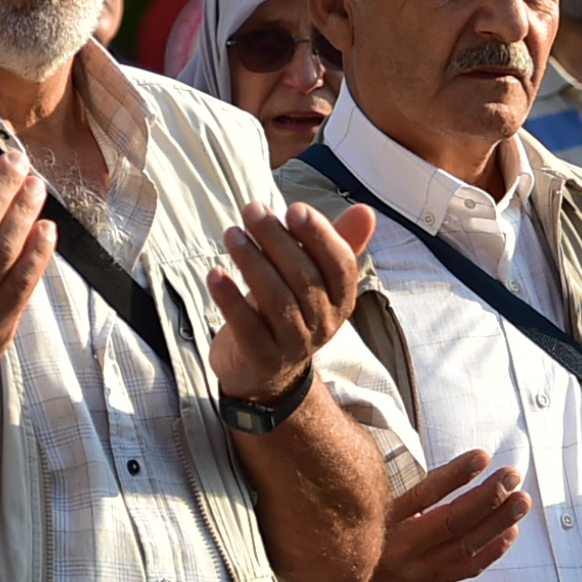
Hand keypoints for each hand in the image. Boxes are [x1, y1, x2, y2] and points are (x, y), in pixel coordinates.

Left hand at [207, 201, 375, 405]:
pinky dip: (231, 299)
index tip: (294, 209)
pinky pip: (247, 327)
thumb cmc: (290, 311)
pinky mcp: (262, 359)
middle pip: (305, 278)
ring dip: (252, 262)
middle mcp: (323, 323)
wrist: (265, 373)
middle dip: (277, 240)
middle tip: (252, 210)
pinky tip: (215, 274)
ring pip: (277, 299)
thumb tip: (366, 210)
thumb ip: (335, 244)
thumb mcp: (313, 279)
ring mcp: (294, 344)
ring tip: (232, 233)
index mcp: (341, 300)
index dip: (320, 236)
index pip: (340, 266)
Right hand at [369, 449, 529, 581]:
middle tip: (510, 476)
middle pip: (452, 522)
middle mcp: (399, 548)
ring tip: (520, 501)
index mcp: (382, 520)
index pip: (425, 495)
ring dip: (498, 522)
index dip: (456, 475)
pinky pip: (467, 569)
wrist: (347, 570)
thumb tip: (452, 460)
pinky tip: (510, 532)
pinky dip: (492, 551)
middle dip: (487, 497)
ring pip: (466, 546)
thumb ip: (407, 484)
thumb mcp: (373, 499)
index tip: (481, 457)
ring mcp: (417, 570)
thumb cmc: (364, 525)